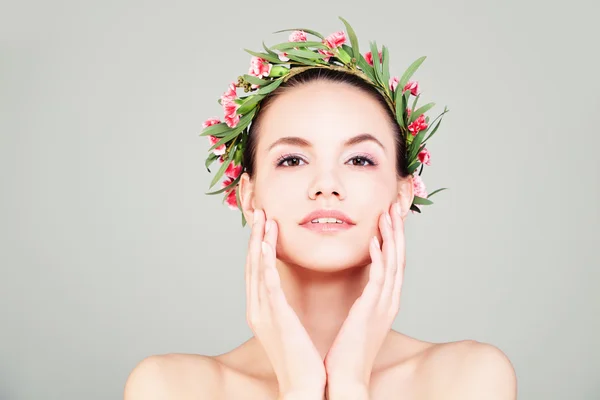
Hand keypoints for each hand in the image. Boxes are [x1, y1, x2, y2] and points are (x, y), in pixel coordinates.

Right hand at [246, 209, 325, 397]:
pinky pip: (268, 285)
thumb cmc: (299, 356)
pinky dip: (266, 263)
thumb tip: (285, 288)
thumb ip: (282, 304)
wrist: (302, 384)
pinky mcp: (276, 317)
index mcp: (260, 309)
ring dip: (260, 243)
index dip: (258, 245)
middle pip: (253, 264)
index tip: (263, 223)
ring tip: (264, 219)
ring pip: (258, 269)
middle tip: (259, 212)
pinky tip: (267, 247)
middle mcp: (257, 308)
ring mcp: (263, 312)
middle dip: (255, 237)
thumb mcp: (287, 324)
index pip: (257, 270)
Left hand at [324, 201, 405, 392]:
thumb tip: (360, 284)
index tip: (390, 214)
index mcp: (386, 300)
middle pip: (399, 256)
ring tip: (388, 213)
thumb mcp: (359, 317)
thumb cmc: (348, 349)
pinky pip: (378, 279)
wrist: (346, 377)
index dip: (394, 236)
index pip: (394, 261)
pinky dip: (379, 258)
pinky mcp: (371, 310)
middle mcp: (389, 300)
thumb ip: (363, 298)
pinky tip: (375, 241)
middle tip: (397, 204)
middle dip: (398, 229)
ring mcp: (383, 305)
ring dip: (391, 237)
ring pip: (393, 263)